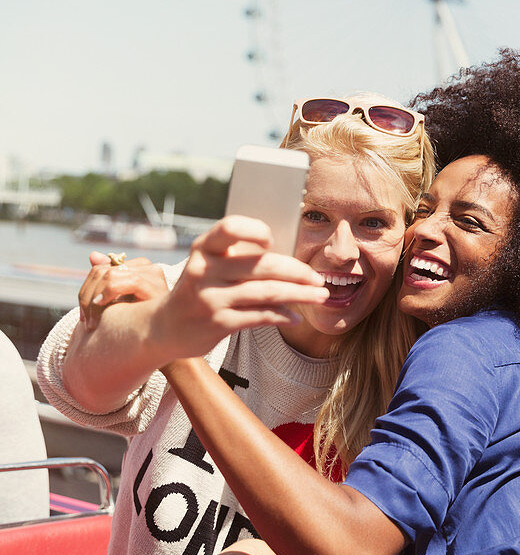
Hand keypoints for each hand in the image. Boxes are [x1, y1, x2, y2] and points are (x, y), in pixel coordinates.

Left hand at [78, 253, 168, 330]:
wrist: (165, 342)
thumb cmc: (143, 325)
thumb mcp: (120, 303)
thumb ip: (106, 280)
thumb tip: (93, 255)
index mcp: (140, 268)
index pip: (102, 268)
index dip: (86, 290)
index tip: (84, 316)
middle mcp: (149, 267)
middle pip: (103, 271)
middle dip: (87, 296)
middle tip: (85, 321)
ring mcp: (154, 275)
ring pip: (110, 275)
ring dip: (94, 300)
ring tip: (92, 322)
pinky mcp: (156, 286)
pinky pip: (127, 281)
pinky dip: (108, 293)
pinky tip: (101, 307)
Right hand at [152, 216, 329, 360]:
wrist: (165, 327)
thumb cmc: (200, 288)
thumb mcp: (209, 265)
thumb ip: (239, 257)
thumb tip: (289, 258)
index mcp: (204, 247)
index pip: (230, 228)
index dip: (255, 230)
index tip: (273, 240)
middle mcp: (205, 270)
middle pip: (262, 265)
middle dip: (298, 271)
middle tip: (319, 278)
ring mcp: (210, 298)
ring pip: (267, 292)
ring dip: (300, 294)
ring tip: (320, 295)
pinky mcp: (217, 323)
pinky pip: (260, 316)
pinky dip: (282, 316)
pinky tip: (296, 317)